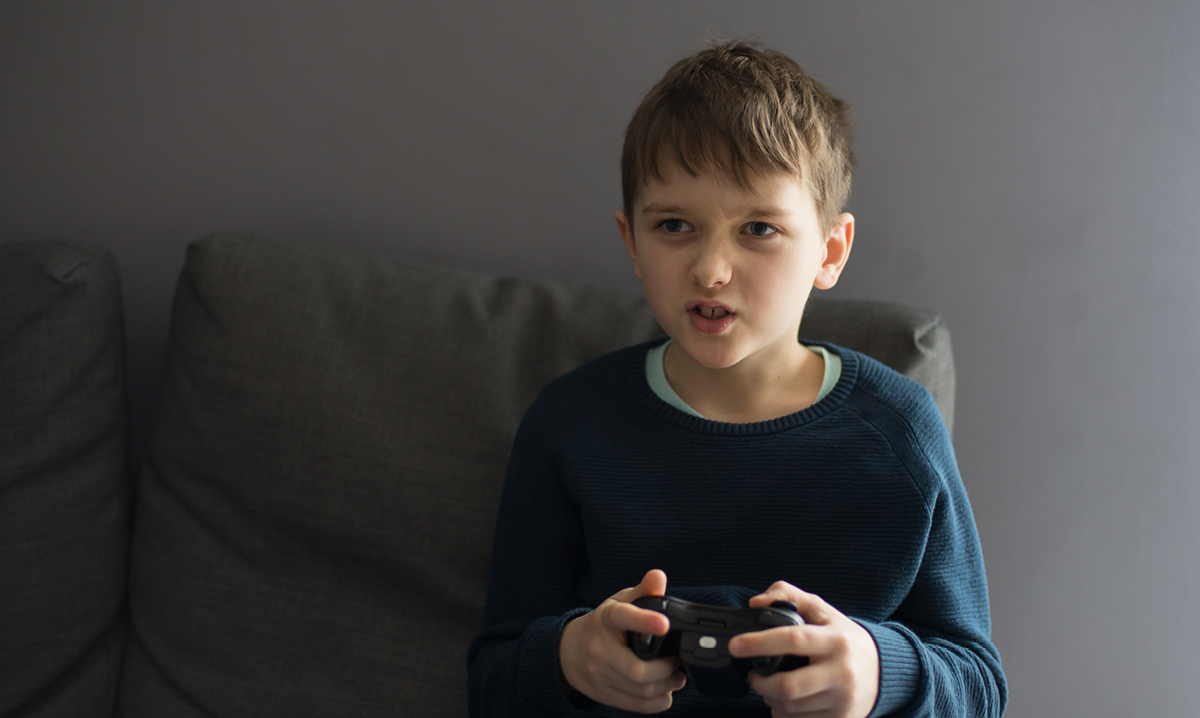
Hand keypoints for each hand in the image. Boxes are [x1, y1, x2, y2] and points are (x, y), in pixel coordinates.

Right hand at [558, 569, 686, 712]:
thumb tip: (659, 576)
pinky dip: (659, 701)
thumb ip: (642, 591)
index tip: (664, 623)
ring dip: (666, 686)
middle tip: (675, 661)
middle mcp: (600, 649)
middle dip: (665, 669)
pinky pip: (638, 706)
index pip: (623, 617)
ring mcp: (600, 675)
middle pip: (637, 670)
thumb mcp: (619, 603)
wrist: (568, 653)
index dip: (644, 621)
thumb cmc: (601, 626)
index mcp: (606, 619)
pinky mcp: (605, 694)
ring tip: (675, 676)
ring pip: (640, 691)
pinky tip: (665, 690)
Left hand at [728, 582, 878, 717]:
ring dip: (770, 699)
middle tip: (753, 675)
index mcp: (835, 640)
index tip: (736, 646)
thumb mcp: (822, 611)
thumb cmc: (845, 638)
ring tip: (769, 687)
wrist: (883, 671)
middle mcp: (841, 671)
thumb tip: (756, 602)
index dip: (759, 643)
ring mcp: (842, 699)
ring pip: (792, 707)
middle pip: (789, 686)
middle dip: (761, 683)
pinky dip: (784, 714)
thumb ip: (788, 596)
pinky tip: (784, 702)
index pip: (792, 639)